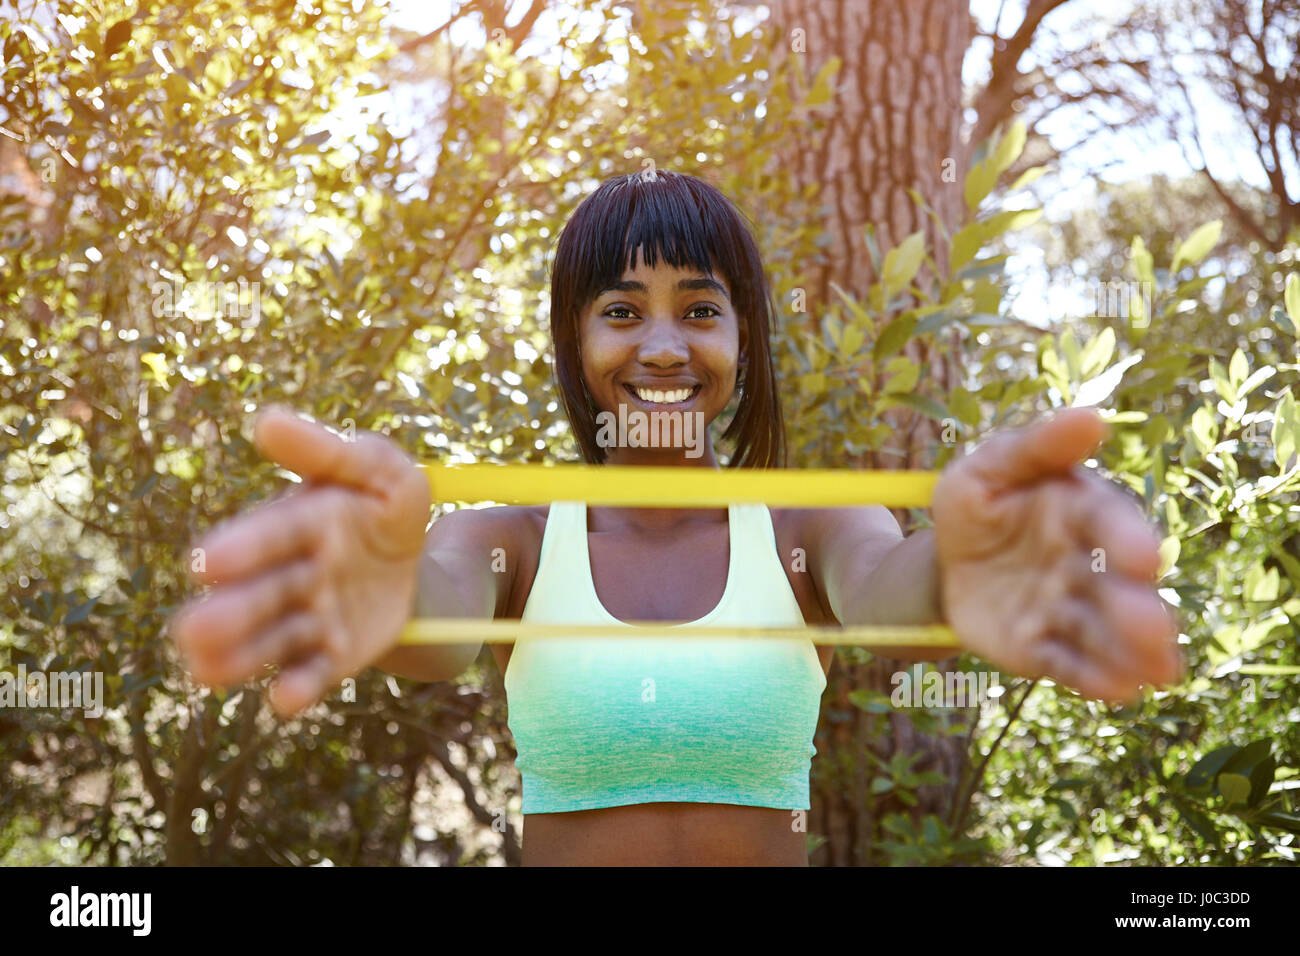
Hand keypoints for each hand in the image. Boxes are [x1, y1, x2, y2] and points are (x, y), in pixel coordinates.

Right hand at [171, 407, 430, 716]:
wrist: (424, 562)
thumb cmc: (387, 503)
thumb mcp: (379, 470)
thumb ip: (329, 451)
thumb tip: (266, 420)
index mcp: (300, 521)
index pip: (271, 534)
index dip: (243, 548)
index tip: (205, 562)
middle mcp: (293, 572)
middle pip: (259, 594)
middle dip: (228, 612)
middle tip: (191, 630)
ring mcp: (309, 616)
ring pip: (272, 639)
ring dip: (241, 656)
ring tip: (207, 670)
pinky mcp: (331, 655)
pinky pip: (313, 673)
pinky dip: (298, 687)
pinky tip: (284, 701)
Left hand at [931, 406, 1182, 703]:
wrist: (941, 560)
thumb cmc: (977, 502)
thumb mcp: (989, 467)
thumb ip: (1035, 446)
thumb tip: (1091, 417)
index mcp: (1082, 511)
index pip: (1109, 524)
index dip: (1126, 539)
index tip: (1141, 557)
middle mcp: (1086, 564)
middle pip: (1117, 587)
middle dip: (1137, 608)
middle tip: (1155, 627)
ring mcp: (1067, 609)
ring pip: (1101, 632)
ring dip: (1128, 651)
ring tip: (1154, 671)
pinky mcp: (1041, 647)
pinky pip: (1068, 664)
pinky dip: (1093, 678)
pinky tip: (1118, 691)